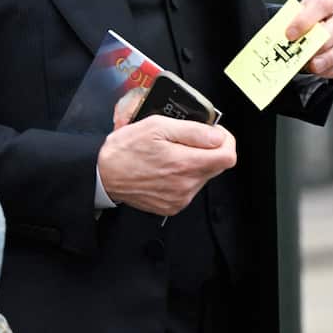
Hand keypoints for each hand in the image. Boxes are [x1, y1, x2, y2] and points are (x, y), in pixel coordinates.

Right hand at [96, 115, 235, 215]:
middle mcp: (186, 185)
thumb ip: (192, 131)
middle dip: (208, 149)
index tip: (214, 132)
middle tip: (186, 139)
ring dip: (194, 163)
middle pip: (217, 166)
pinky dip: (183, 176)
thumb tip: (218, 136)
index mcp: (185, 164)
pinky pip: (190, 188)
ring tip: (171, 153)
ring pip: (203, 176)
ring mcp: (180, 198)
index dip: (225, 140)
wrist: (104, 175)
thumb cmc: (126, 149)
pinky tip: (166, 168)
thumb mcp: (157, 127)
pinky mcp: (173, 206)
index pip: (228, 156)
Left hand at [288, 0, 332, 78]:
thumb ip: (291, 23)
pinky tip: (319, 71)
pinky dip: (332, 69)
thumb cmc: (304, 20)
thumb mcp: (296, 15)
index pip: (322, 4)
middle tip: (304, 53)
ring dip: (327, 58)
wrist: (315, 28)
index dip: (306, 19)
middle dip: (321, 41)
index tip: (290, 34)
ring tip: (312, 66)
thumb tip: (281, 38)